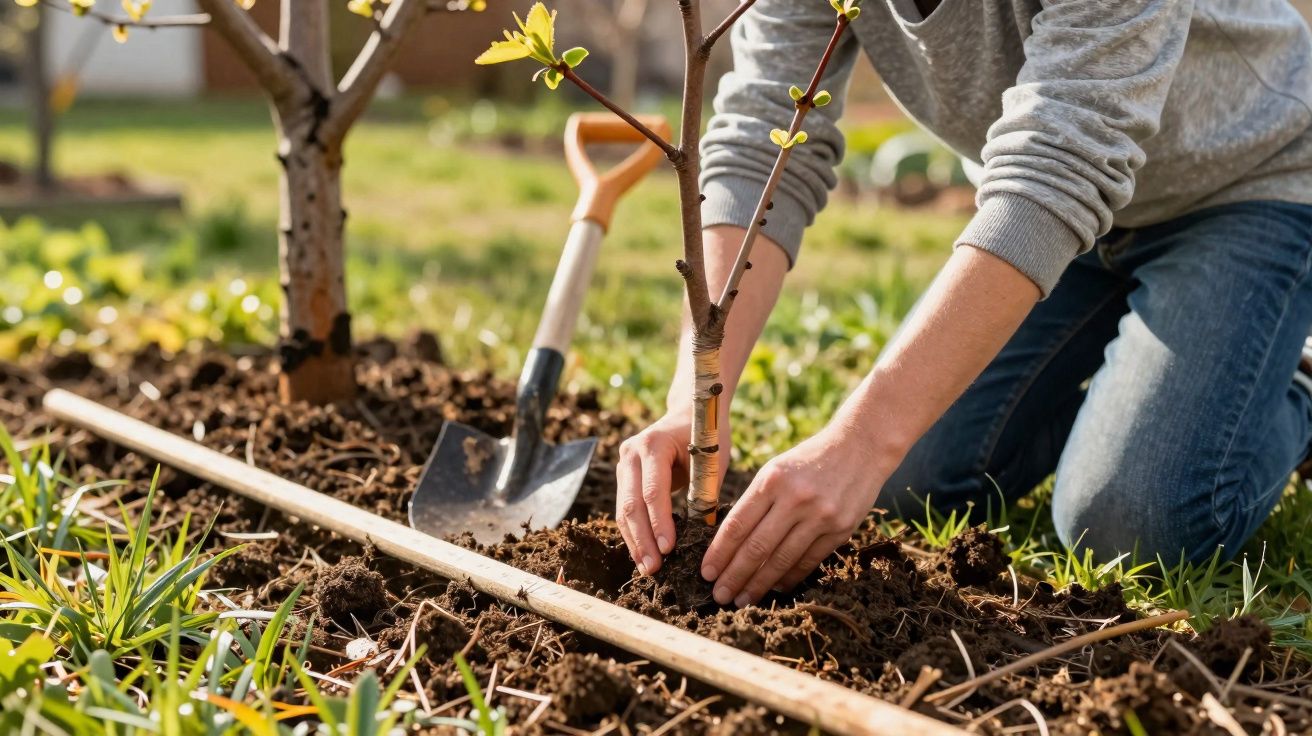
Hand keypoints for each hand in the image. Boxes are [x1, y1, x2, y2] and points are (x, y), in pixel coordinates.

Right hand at [616, 413, 727, 575]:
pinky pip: (626, 508)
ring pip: (624, 510)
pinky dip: (634, 532)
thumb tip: (701, 535)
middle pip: (632, 504)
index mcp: (653, 445)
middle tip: (654, 568)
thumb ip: (704, 493)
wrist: (690, 412)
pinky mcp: (624, 475)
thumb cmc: (708, 436)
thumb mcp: (712, 461)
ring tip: (648, 568)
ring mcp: (624, 463)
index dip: (659, 523)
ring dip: (635, 541)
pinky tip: (643, 554)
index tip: (669, 549)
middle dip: (643, 540)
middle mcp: (631, 453)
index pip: (653, 491)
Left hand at [700, 423, 888, 606]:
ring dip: (759, 584)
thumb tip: (730, 542)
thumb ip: (756, 501)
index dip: (719, 553)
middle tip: (719, 596)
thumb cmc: (809, 460)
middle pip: (757, 547)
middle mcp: (795, 499)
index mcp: (772, 480)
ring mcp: (820, 516)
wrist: (861, 447)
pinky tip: (774, 588)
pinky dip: (789, 578)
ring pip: (781, 560)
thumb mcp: (776, 469)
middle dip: (734, 576)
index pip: (737, 524)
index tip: (706, 572)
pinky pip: (808, 561)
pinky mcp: (840, 530)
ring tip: (742, 599)